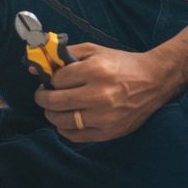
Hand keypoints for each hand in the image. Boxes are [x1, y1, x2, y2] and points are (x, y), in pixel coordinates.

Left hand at [31, 44, 182, 142]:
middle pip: (55, 102)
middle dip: (42, 97)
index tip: (53, 80)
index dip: (51, 79)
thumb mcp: (95, 51)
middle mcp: (99, 95)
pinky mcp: (108, 132)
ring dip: (51, 114)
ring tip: (55, 107)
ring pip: (61, 121)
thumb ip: (64, 55)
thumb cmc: (122, 64)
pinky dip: (65, 129)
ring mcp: (104, 116)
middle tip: (43, 94)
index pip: (57, 79)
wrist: (154, 81)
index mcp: (96, 71)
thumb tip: (33, 67)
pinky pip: (75, 136)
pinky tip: (68, 119)